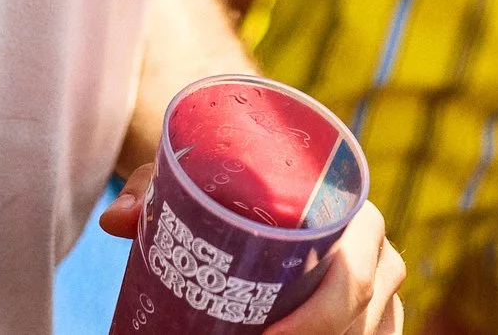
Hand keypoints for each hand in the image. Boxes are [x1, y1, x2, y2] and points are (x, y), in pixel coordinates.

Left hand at [100, 172, 406, 334]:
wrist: (267, 179)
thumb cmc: (232, 180)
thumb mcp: (193, 179)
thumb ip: (153, 190)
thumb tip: (115, 221)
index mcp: (349, 206)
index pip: (353, 270)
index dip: (316, 317)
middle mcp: (377, 248)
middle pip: (362, 312)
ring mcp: (382, 285)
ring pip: (372, 330)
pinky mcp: (376, 312)